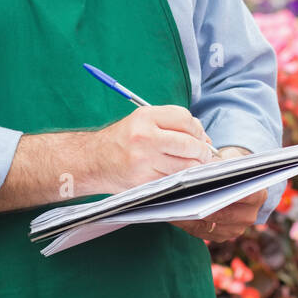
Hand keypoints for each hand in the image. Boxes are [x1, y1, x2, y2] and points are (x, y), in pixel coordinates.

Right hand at [99, 104, 214, 192]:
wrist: (92, 161)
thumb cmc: (122, 140)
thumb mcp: (142, 121)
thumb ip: (172, 124)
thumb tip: (204, 137)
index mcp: (145, 117)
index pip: (185, 119)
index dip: (198, 129)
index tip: (201, 137)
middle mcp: (144, 136)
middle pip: (189, 143)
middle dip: (203, 151)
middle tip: (205, 154)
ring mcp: (144, 160)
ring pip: (185, 165)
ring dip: (196, 166)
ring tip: (195, 165)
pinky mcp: (143, 180)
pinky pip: (173, 180)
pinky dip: (181, 178)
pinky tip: (180, 175)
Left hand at [172, 146, 263, 242]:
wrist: (234, 182)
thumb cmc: (230, 168)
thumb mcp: (229, 160)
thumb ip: (220, 164)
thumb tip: (203, 165)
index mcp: (258, 195)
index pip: (241, 194)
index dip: (222, 191)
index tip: (202, 185)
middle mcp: (249, 216)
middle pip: (223, 214)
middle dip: (202, 206)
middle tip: (182, 198)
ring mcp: (236, 230)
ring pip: (209, 226)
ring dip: (190, 217)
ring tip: (173, 206)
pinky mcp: (220, 237)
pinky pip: (200, 233)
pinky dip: (186, 223)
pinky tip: (172, 214)